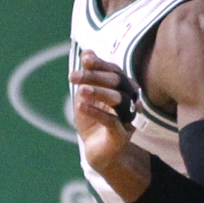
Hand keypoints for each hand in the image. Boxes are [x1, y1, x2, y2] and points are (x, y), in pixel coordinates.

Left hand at [69, 50, 137, 172]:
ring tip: (81, 91)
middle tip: (72, 76)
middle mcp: (130, 100)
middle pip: (118, 82)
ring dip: (100, 93)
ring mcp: (129, 118)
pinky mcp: (122, 135)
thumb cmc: (94, 120)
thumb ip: (89, 76)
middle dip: (95, 77)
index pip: (115, 71)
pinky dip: (96, 112)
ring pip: (119, 100)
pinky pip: (112, 121)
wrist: (97, 151)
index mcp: (123, 88)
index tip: (84, 59)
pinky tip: (80, 106)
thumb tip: (87, 51)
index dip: (100, 64)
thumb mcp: (87, 95)